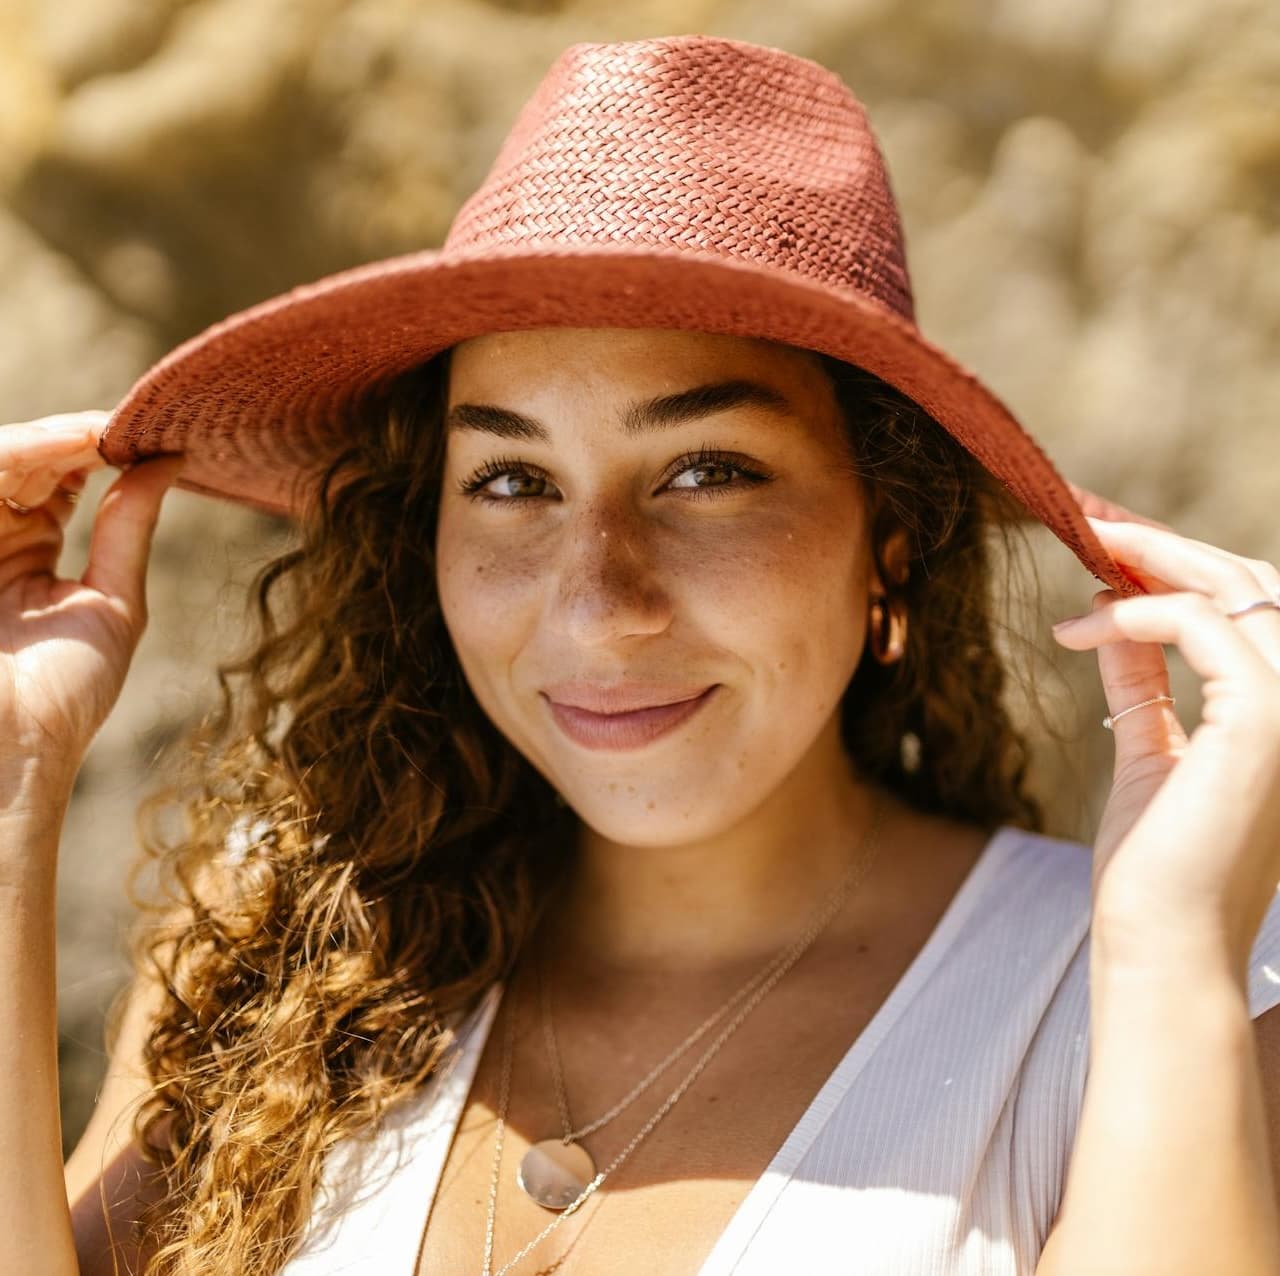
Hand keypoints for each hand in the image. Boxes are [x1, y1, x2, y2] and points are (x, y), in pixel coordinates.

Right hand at [0, 410, 183, 809]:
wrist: (13, 751)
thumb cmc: (65, 693)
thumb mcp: (113, 600)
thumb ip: (131, 527)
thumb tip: (172, 460)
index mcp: (27, 550)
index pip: (56, 476)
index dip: (95, 447)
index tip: (148, 432)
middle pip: (23, 458)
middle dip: (72, 435)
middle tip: (124, 423)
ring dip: (47, 438)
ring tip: (99, 432)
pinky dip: (19, 454)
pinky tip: (65, 447)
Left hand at [1051, 501, 1279, 975]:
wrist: (1157, 940)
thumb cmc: (1154, 860)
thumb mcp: (1146, 743)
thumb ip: (1142, 678)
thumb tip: (1110, 613)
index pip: (1249, 602)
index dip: (1177, 558)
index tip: (1104, 527)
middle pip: (1249, 578)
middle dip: (1160, 538)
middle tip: (1081, 509)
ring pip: (1235, 585)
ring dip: (1148, 555)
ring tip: (1075, 542)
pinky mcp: (1267, 719)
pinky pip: (1200, 624)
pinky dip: (1134, 613)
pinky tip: (1076, 629)